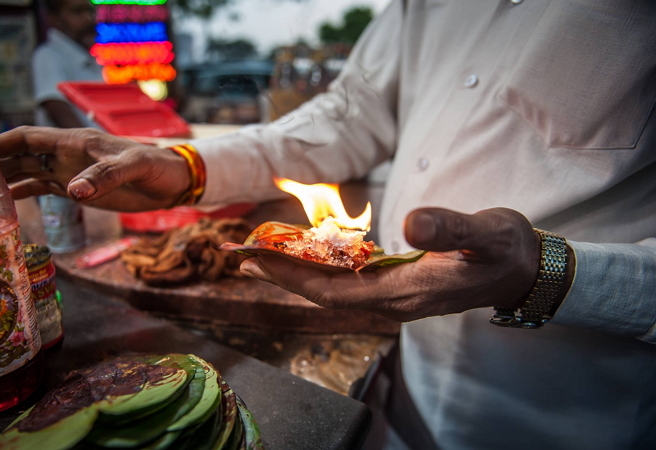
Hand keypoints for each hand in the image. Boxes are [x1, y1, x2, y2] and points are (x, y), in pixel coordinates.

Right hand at [0, 126, 190, 211]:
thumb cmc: (157, 167)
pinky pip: (42, 188)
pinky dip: (23, 193)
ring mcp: (70, 172)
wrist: (173, 183)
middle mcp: (66, 155)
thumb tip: (73, 192)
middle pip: (19, 155)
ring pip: (27, 172)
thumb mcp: (134, 168)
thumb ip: (105, 177)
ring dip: (3, 179)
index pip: (27, 138)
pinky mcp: (78, 189)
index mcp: (75, 142)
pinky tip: (6, 202)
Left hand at [239, 207, 545, 321]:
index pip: (336, 288)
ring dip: (299, 273)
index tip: (258, 257)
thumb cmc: (506, 251)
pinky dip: (323, 269)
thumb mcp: (487, 233)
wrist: (524, 271)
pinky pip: (350, 282)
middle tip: (244, 256)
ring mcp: (396, 296)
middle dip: (283, 275)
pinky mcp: (400, 286)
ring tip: (266, 255)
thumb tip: (412, 222)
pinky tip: (311, 255)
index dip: (293, 274)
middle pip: (326, 293)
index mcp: (407, 291)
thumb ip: (452, 228)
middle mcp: (394, 300)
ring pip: (335, 289)